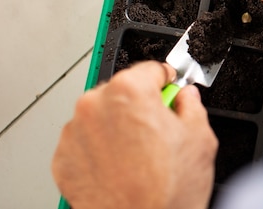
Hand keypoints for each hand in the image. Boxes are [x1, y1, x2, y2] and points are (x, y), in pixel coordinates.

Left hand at [52, 61, 217, 208]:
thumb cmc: (167, 193)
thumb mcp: (200, 139)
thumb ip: (192, 106)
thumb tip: (186, 97)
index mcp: (130, 91)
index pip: (150, 68)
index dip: (165, 79)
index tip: (169, 87)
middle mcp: (95, 106)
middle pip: (122, 90)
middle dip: (140, 104)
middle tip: (157, 128)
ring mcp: (74, 133)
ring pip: (101, 115)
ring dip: (117, 125)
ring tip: (139, 154)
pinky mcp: (62, 158)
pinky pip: (84, 141)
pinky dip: (100, 148)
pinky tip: (120, 166)